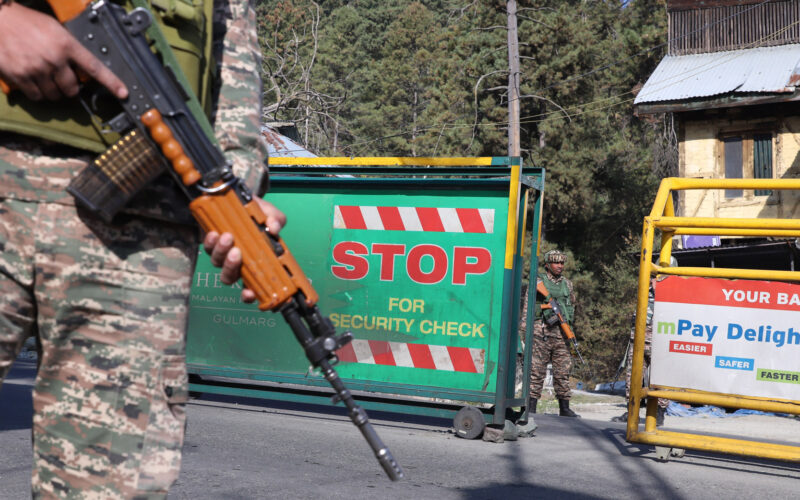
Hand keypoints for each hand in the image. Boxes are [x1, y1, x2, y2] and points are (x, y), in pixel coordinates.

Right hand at [0, 3, 127, 100]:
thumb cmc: (27, 22)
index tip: (123, 93)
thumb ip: (69, 48)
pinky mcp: (21, 76)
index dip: (111, 83)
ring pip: (55, 95)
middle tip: (63, 80)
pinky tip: (35, 82)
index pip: (94, 68)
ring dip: (54, 92)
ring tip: (47, 79)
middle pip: (72, 89)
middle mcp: (54, 58)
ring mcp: (37, 69)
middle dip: (70, 88)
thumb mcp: (55, 29)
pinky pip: (37, 96)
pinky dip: (38, 93)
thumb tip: (81, 69)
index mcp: (67, 44)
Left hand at [203, 198, 286, 302]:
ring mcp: (223, 254)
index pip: (252, 286)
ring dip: (222, 252)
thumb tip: (274, 228)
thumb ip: (275, 221)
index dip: (249, 294)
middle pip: (230, 278)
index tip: (249, 292)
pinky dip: (210, 242)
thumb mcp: (271, 215)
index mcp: (255, 264)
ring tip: (228, 237)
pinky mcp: (211, 244)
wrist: (239, 201)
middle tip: (237, 253)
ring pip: (218, 263)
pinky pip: (207, 249)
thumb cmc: (257, 214)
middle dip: (232, 268)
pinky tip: (215, 233)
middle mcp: (238, 263)